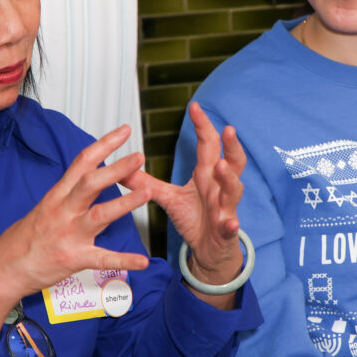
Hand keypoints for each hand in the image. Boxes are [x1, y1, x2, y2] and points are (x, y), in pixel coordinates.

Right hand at [0, 124, 152, 293]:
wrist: (4, 269)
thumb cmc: (23, 239)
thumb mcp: (43, 208)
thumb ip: (67, 194)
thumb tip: (87, 178)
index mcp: (57, 196)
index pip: (82, 162)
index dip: (104, 144)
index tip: (124, 131)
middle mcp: (63, 211)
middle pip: (90, 183)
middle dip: (116, 168)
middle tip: (139, 156)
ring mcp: (69, 235)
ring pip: (99, 215)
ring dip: (124, 203)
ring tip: (147, 193)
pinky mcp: (73, 259)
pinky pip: (102, 259)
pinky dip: (124, 261)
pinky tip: (143, 260)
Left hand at [123, 102, 245, 304]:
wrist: (208, 249)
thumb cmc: (194, 218)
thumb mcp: (168, 198)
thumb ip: (147, 183)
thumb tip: (123, 169)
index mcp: (206, 175)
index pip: (208, 146)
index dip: (203, 126)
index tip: (195, 107)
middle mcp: (219, 188)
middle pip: (232, 162)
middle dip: (231, 145)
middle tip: (228, 129)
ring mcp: (225, 208)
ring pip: (234, 190)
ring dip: (230, 179)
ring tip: (222, 168)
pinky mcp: (227, 230)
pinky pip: (231, 226)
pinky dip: (231, 224)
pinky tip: (231, 222)